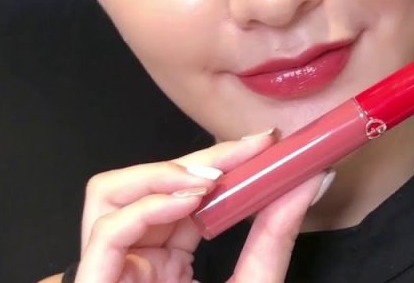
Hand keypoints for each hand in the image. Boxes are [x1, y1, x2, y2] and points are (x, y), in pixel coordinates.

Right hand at [73, 130, 330, 282]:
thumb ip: (274, 235)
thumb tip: (308, 180)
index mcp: (168, 267)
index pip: (183, 197)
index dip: (219, 161)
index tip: (262, 144)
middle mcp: (136, 267)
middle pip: (140, 187)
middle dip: (190, 160)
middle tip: (243, 153)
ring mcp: (114, 276)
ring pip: (106, 197)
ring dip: (157, 175)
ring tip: (209, 177)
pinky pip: (106, 234)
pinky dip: (145, 206)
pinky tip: (189, 200)